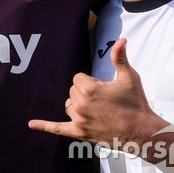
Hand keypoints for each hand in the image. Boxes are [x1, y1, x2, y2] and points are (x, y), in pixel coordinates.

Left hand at [28, 38, 161, 147]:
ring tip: (97, 110)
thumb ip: (120, 57)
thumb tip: (121, 39)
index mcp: (89, 88)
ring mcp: (78, 120)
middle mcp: (80, 104)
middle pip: (73, 91)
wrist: (142, 132)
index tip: (105, 89)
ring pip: (69, 105)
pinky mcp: (79, 133)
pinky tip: (31, 124)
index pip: (78, 78)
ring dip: (78, 105)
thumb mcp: (129, 77)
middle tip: (105, 101)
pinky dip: (44, 126)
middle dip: (86, 93)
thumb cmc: (136, 103)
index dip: (92, 82)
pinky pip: (57, 128)